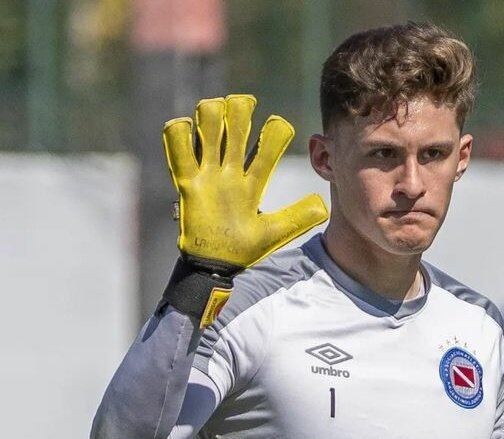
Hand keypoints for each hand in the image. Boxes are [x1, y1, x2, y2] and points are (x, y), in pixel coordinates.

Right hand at [159, 95, 328, 325]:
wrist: (216, 265)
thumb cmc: (243, 248)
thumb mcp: (273, 232)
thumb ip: (298, 217)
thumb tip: (324, 205)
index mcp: (253, 180)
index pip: (267, 145)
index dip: (274, 131)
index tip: (278, 127)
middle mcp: (231, 171)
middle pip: (235, 124)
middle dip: (239, 109)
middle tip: (243, 107)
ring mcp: (208, 174)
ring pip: (209, 126)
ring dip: (211, 114)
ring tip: (214, 116)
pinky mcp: (188, 183)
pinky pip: (179, 150)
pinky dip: (179, 132)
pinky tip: (185, 129)